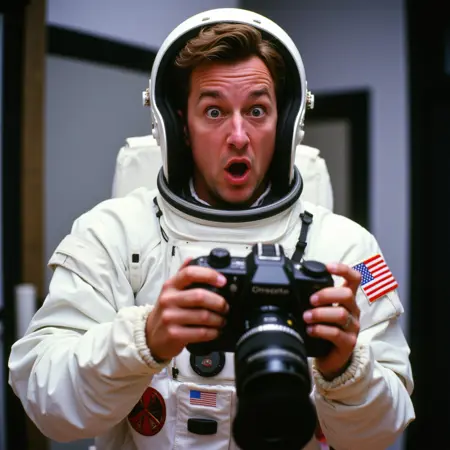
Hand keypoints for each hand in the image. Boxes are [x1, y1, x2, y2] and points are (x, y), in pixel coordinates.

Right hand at [145, 258, 228, 360]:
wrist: (150, 336)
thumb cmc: (166, 312)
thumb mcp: (170, 291)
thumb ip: (182, 275)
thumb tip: (191, 259)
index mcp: (170, 286)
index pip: (189, 273)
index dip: (209, 275)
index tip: (222, 281)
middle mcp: (168, 299)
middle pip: (200, 296)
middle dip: (219, 302)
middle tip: (225, 307)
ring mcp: (170, 317)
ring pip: (203, 316)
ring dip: (218, 319)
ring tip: (222, 320)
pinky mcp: (174, 334)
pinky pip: (200, 333)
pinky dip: (212, 332)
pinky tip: (215, 331)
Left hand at [302, 262, 360, 379]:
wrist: (330, 358)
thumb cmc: (325, 329)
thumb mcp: (321, 310)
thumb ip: (315, 298)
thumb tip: (295, 286)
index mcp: (347, 299)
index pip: (354, 279)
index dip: (343, 270)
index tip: (328, 267)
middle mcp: (353, 311)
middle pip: (347, 294)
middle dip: (326, 294)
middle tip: (311, 300)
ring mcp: (352, 327)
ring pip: (341, 314)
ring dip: (320, 313)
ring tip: (306, 317)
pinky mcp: (348, 343)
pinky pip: (336, 333)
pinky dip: (320, 330)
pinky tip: (311, 330)